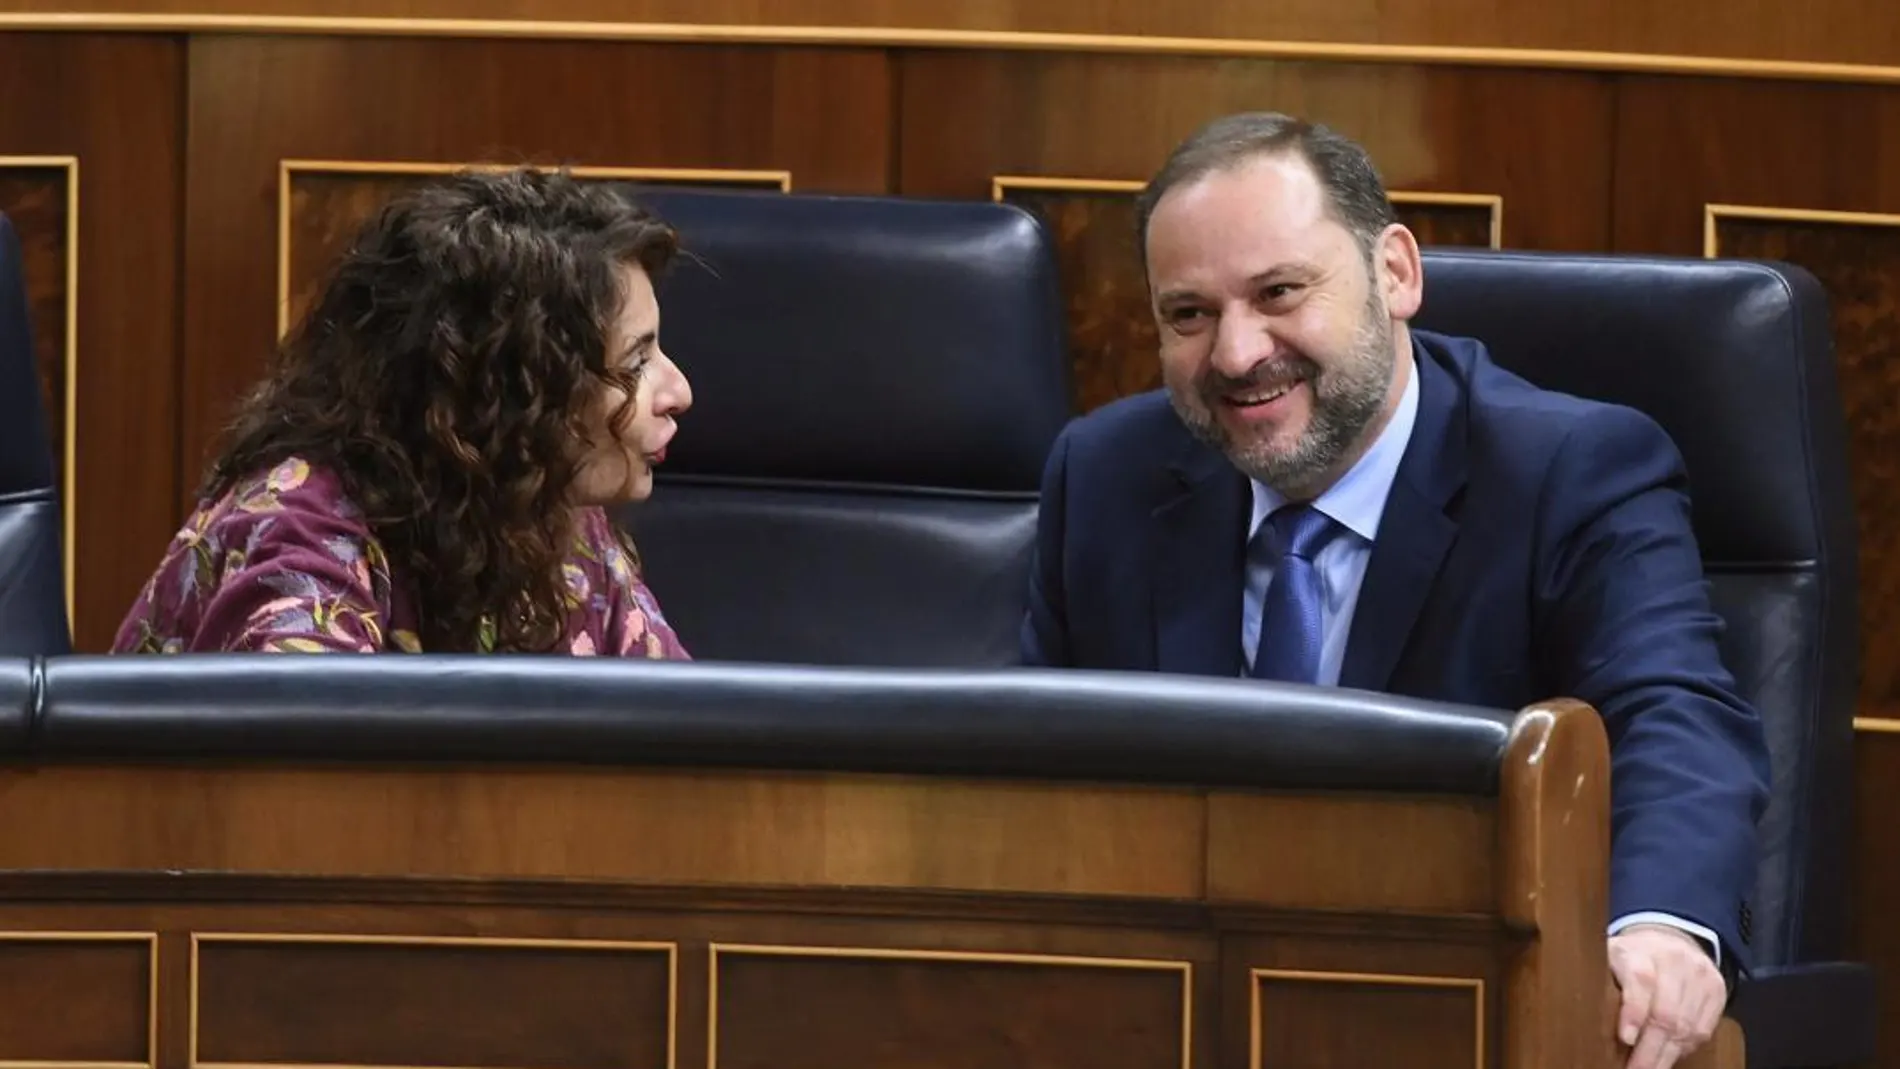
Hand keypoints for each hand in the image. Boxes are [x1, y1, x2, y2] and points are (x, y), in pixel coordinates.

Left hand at [1609, 925, 1725, 1068]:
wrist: (1669, 939)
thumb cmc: (1630, 957)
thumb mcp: (1607, 959)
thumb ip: (1600, 983)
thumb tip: (1585, 1021)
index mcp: (1639, 950)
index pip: (1641, 980)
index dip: (1634, 1012)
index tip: (1626, 1038)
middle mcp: (1674, 960)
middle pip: (1666, 1012)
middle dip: (1650, 1050)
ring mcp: (1699, 975)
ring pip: (1687, 1025)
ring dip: (1667, 1055)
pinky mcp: (1717, 990)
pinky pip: (1703, 1029)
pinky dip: (1684, 1048)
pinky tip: (1669, 1056)